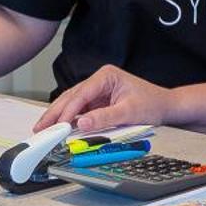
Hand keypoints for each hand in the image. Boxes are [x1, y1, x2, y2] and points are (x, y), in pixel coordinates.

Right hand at [33, 64, 171, 134]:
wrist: (165, 106)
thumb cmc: (152, 104)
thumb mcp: (129, 112)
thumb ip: (104, 118)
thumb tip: (81, 123)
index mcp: (106, 76)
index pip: (82, 93)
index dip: (67, 110)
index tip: (57, 124)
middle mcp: (99, 81)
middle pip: (71, 96)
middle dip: (55, 112)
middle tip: (40, 127)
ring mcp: (97, 91)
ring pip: (72, 103)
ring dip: (58, 116)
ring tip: (42, 128)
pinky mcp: (98, 102)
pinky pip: (79, 110)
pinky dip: (68, 119)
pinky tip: (57, 128)